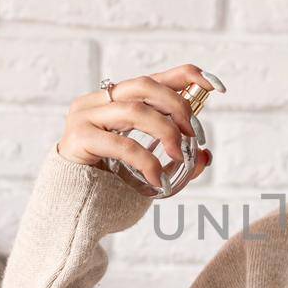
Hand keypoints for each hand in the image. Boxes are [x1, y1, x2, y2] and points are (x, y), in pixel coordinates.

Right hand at [56, 63, 214, 191]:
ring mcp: (84, 118)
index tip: (213, 85)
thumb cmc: (109, 187)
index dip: (184, 76)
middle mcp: (97, 102)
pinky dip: (146, 159)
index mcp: (114, 102)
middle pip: (144, 86)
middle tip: (194, 134)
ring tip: (178, 155)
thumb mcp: (150, 168)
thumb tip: (206, 155)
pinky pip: (121, 143)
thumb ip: (177, 160)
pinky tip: (157, 178)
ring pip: (134, 109)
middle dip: (177, 106)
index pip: (153, 78)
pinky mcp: (78, 140)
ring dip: (165, 130)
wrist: (73, 212)